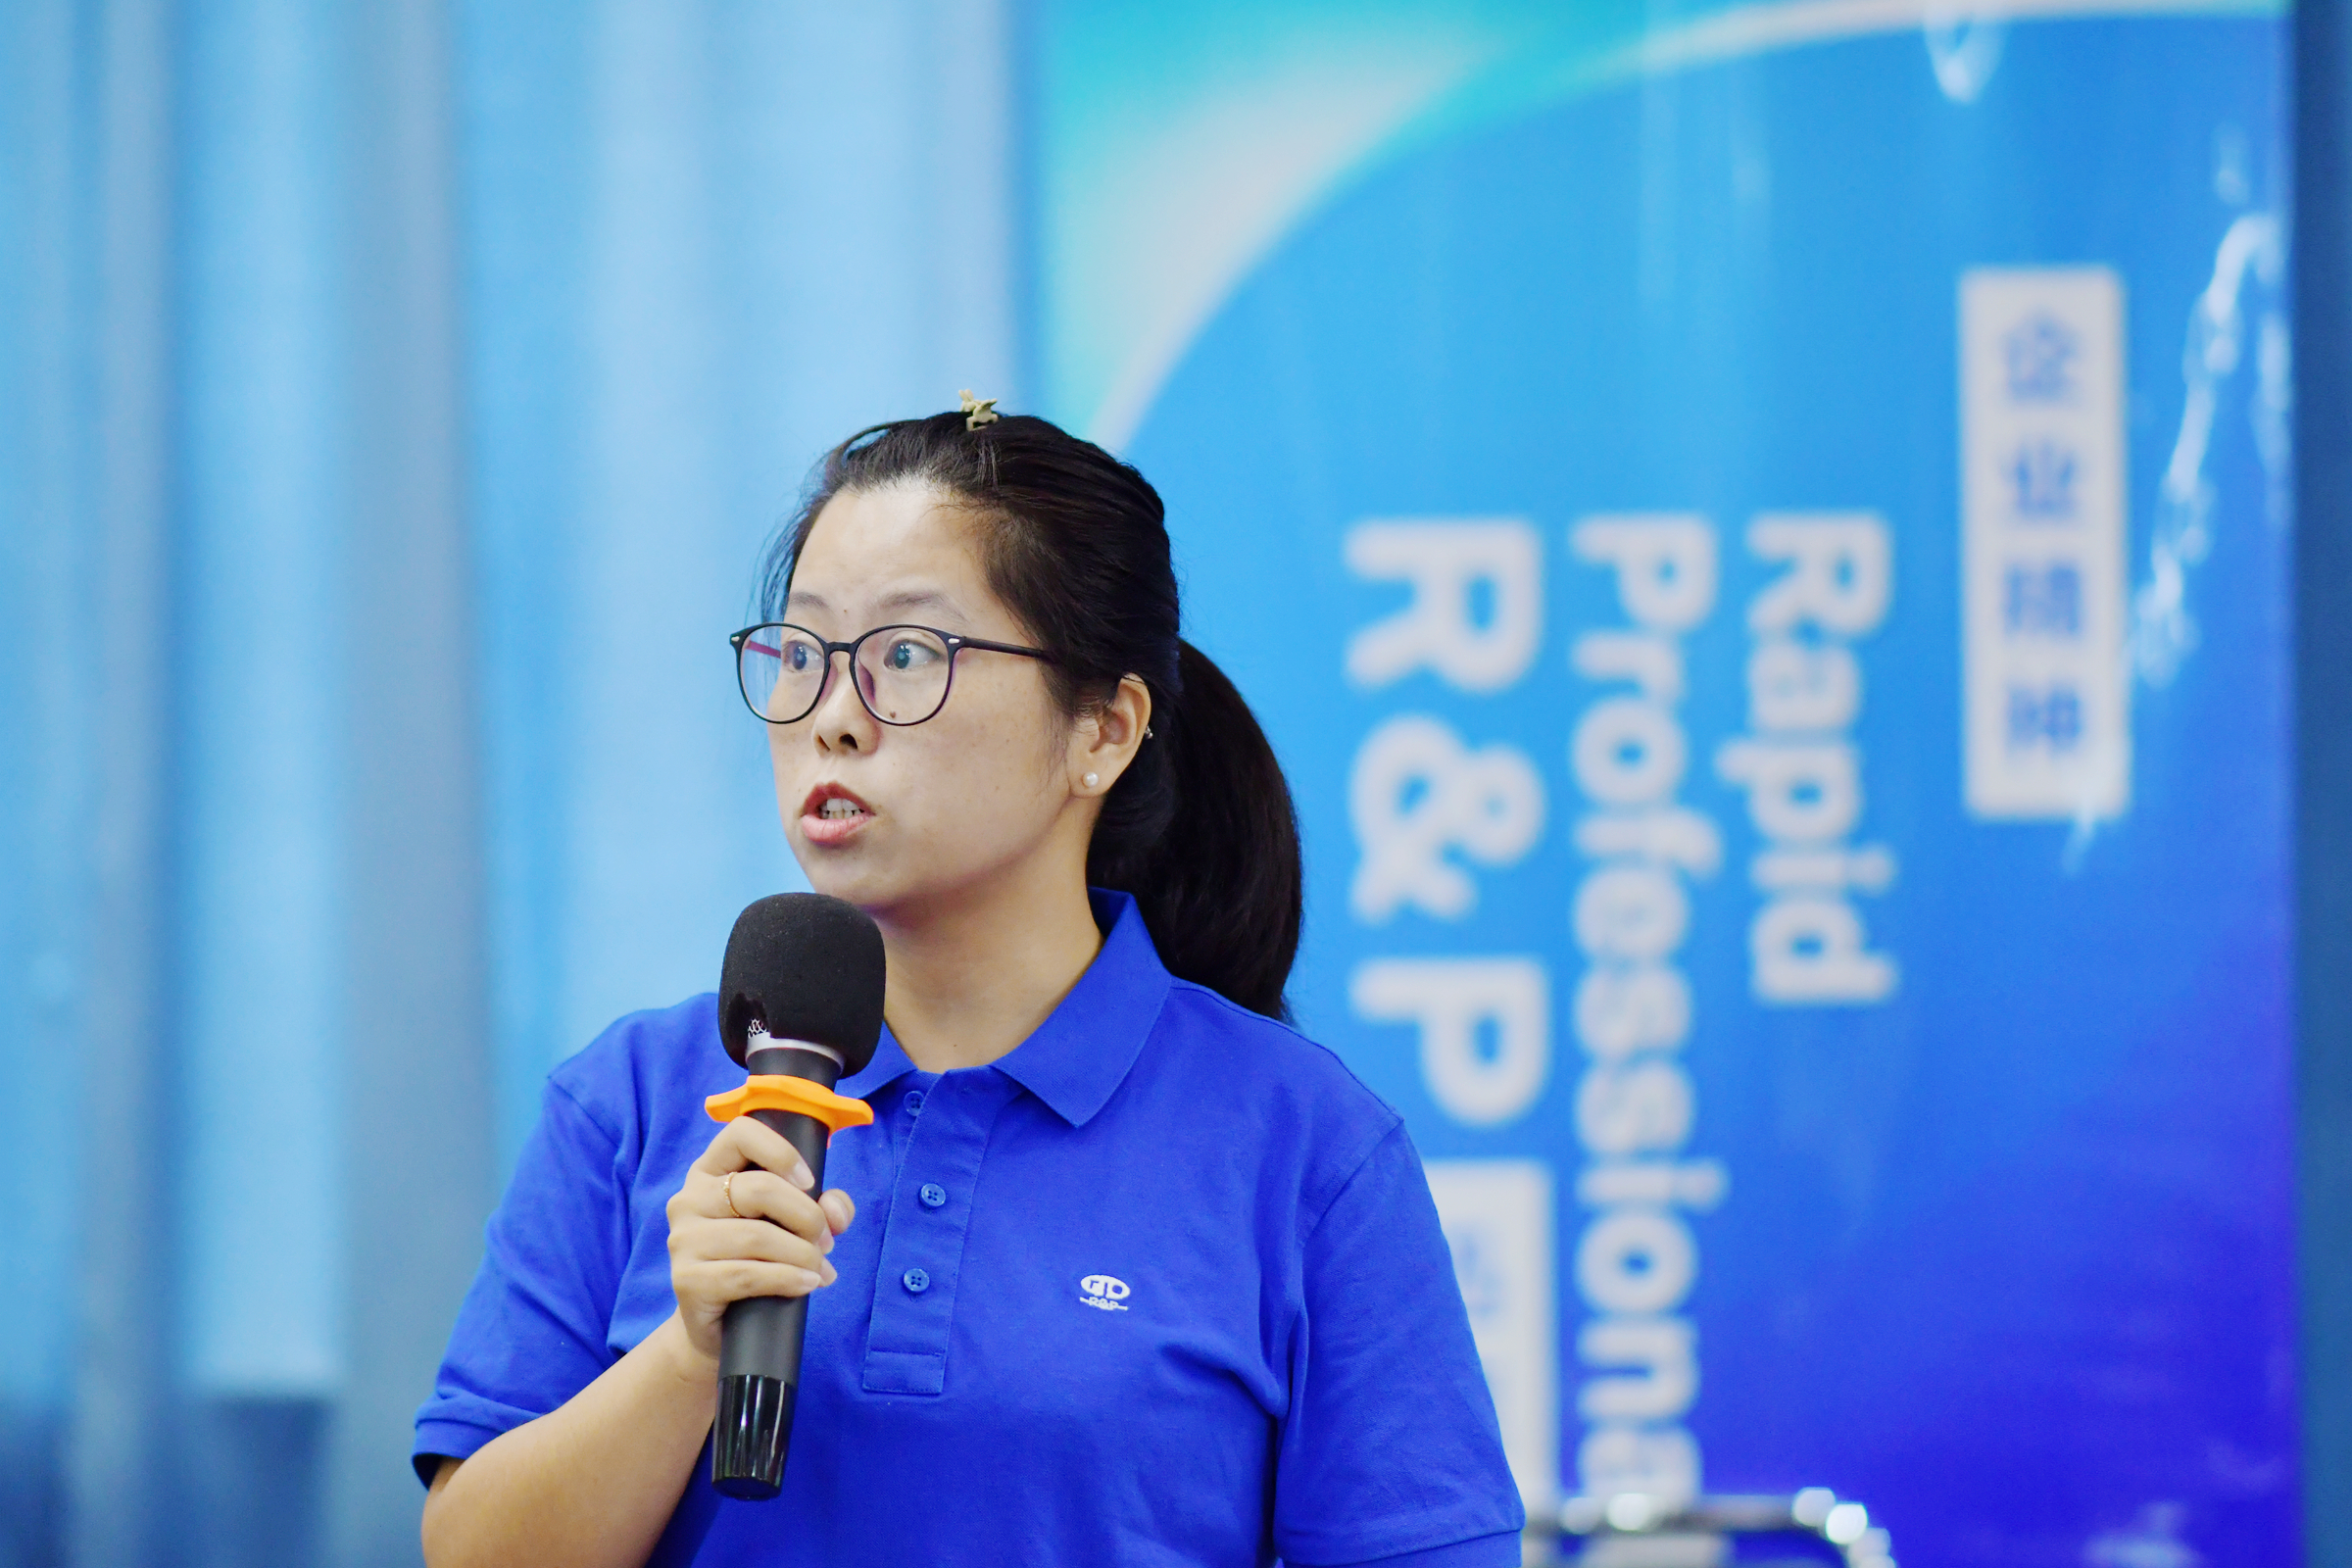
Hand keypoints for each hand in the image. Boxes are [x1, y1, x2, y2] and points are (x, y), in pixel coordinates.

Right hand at [666, 1117, 856, 1365]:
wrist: (722, 1325)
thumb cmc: (761, 1262)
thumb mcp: (795, 1226)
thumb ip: (825, 1207)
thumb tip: (835, 1209)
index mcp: (711, 1171)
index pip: (740, 1132)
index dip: (782, 1151)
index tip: (809, 1181)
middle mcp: (689, 1199)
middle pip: (760, 1188)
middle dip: (807, 1216)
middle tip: (825, 1241)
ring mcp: (682, 1239)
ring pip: (757, 1236)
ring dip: (802, 1254)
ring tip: (820, 1269)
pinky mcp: (686, 1280)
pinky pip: (747, 1274)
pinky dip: (788, 1279)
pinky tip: (806, 1284)